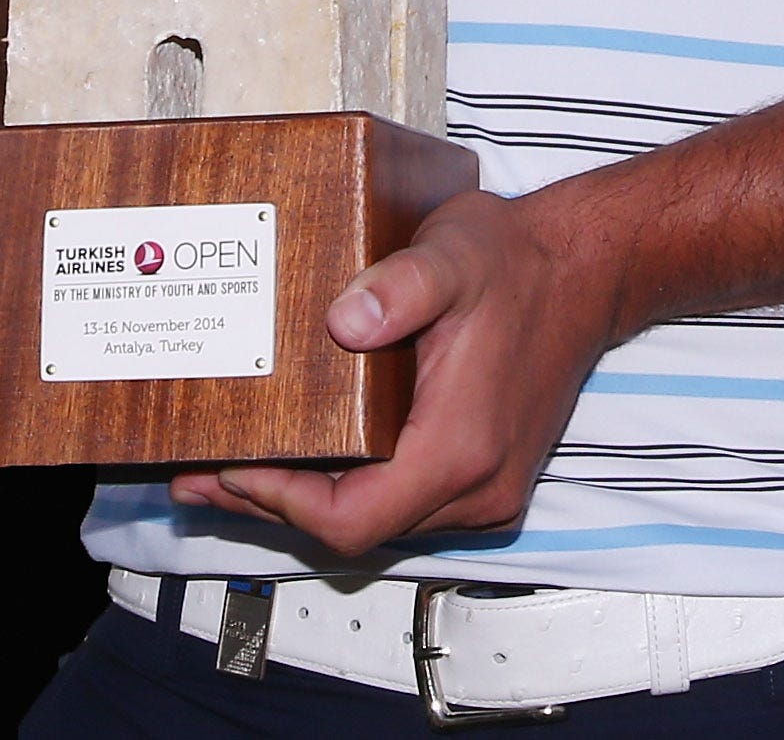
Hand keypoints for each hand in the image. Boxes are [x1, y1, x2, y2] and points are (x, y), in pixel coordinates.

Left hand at [170, 180, 629, 556]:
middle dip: (273, 506)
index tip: (230, 467)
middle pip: (356, 530)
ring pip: (379, 521)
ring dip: (307, 501)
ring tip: (232, 471)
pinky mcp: (485, 476)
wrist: (586, 270)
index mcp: (461, 447)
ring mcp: (486, 489)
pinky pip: (402, 503)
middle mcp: (478, 486)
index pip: (352, 519)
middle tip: (197, 479)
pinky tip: (306, 460)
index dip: (281, 505)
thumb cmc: (517, 262)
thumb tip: (344, 320)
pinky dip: (348, 489)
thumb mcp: (454, 254)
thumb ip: (401, 287)